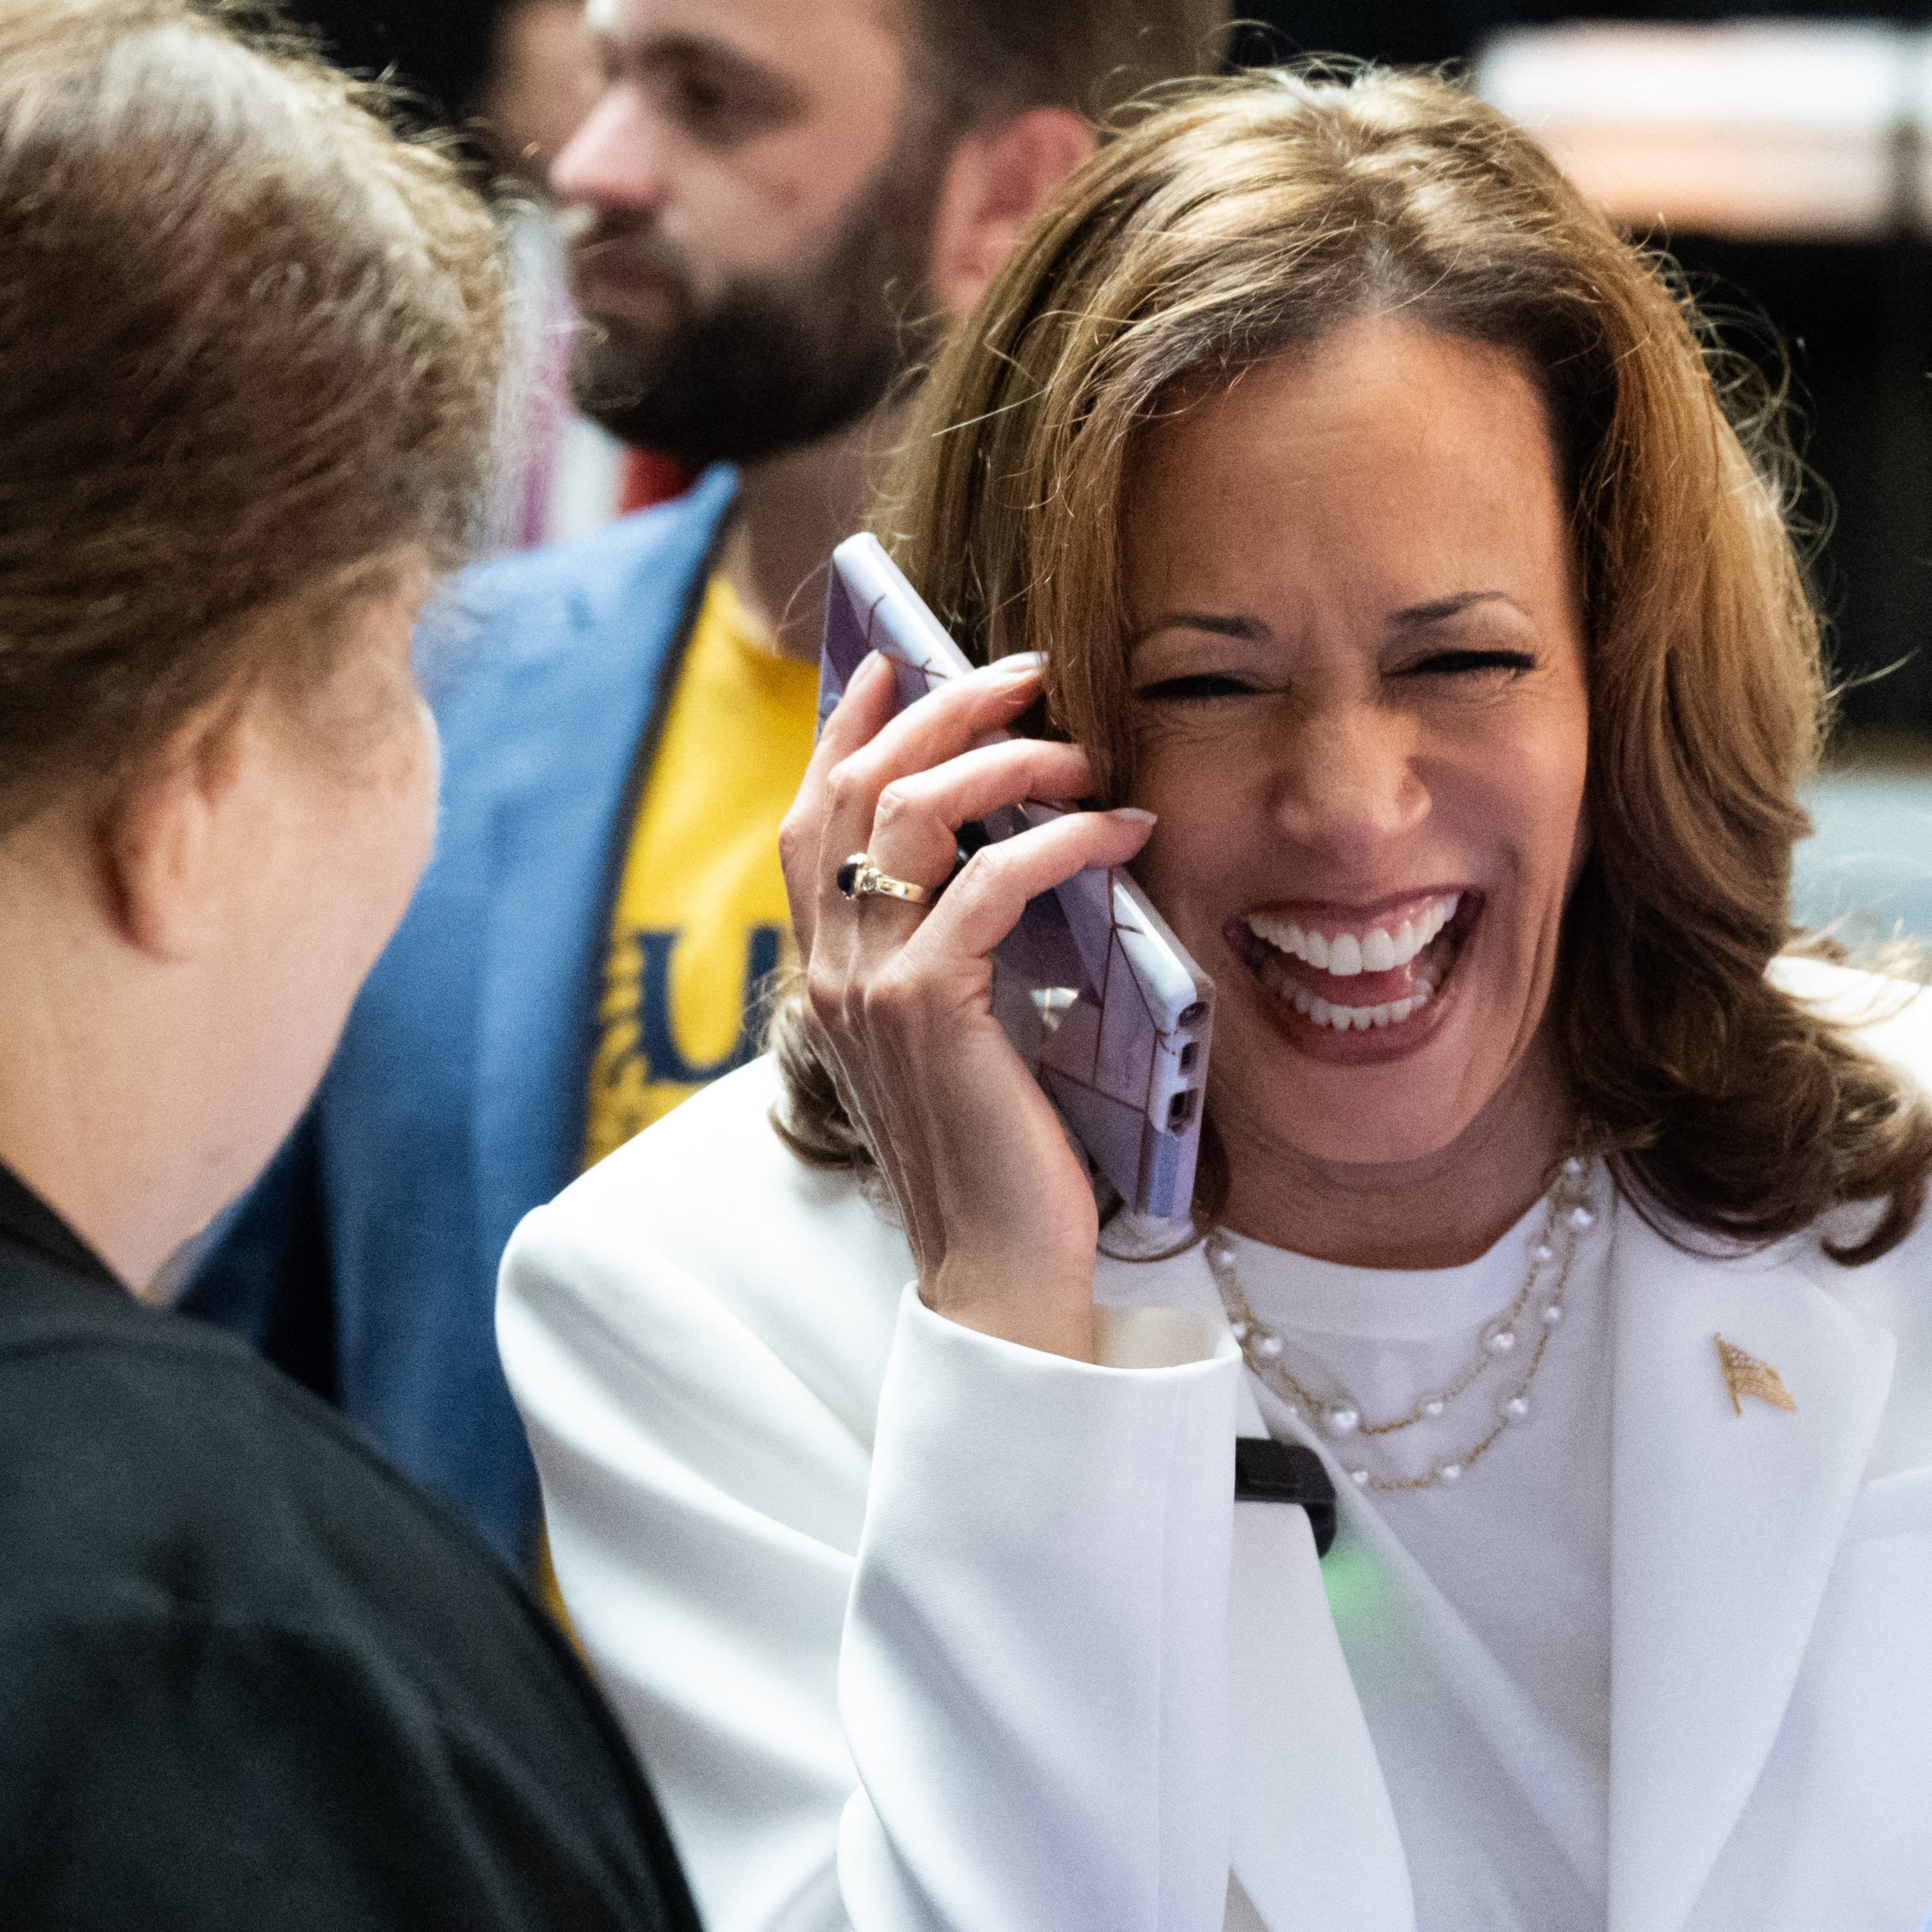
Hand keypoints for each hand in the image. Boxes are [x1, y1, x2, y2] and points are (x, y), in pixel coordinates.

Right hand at [784, 648, 1159, 1360]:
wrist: (995, 1270)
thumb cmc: (999, 1158)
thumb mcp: (967, 1036)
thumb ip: (960, 954)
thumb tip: (1014, 859)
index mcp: (829, 972)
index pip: (813, 817)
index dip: (851, 729)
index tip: (899, 661)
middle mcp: (831, 970)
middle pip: (857, 788)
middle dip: (938, 707)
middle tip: (1023, 672)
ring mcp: (870, 989)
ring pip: (910, 814)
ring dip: (999, 757)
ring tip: (1076, 745)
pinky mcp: (929, 1012)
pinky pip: (990, 883)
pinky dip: (1059, 840)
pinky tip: (1118, 832)